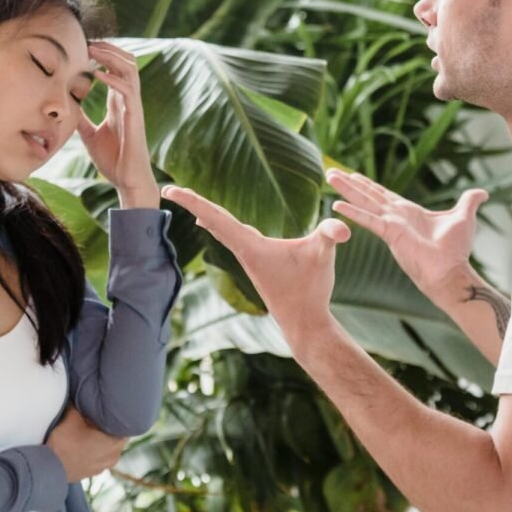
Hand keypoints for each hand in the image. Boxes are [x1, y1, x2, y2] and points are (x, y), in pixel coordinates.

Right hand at [45, 405, 127, 481]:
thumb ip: (82, 403)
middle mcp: (114, 456)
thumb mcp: (72, 415)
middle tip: (98, 413)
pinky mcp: (91, 472)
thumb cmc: (61, 442)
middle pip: (116, 435)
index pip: (125, 424)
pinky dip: (94, 448)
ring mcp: (103, 467)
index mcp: (115, 443)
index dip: (117, 414)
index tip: (109, 406)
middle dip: (108, 425)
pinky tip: (83, 441)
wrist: (44, 469)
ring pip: (108, 446)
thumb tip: (84, 392)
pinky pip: (98, 456)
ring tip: (89, 427)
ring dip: (101, 437)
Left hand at [76, 41, 158, 207]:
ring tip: (93, 51)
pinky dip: (113, 79)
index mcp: (119, 103)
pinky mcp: (135, 117)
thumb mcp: (90, 135)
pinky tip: (97, 75)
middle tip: (88, 42)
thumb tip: (67, 109)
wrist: (128, 180)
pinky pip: (127, 90)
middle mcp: (128, 101)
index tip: (83, 47)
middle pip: (127, 62)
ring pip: (130, 70)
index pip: (115, 69)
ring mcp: (133, 107)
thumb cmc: (113, 160)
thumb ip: (82, 120)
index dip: (102, 55)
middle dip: (109, 48)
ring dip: (112, 56)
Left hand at [160, 185, 350, 341]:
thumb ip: (330, 235)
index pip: (216, 216)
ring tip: (190, 203)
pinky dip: (222, 226)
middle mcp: (244, 250)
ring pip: (222, 230)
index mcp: (250, 245)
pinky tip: (220, 226)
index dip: (192, 200)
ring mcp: (249, 259)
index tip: (169, 190)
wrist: (304, 323)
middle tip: (169, 189)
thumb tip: (343, 227)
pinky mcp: (257, 264)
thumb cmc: (310, 289)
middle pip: (213, 220)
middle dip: (192, 203)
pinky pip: (233, 238)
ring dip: (207, 214)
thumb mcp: (323, 255)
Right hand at [325, 168, 487, 300]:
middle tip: (331, 173)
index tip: (352, 174)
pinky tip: (337, 205)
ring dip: (346, 190)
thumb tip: (482, 193)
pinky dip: (353, 212)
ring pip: (364, 202)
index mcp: (408, 212)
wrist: (451, 271)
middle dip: (350, 184)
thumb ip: (469, 202)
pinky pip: (369, 220)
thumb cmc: (456, 249)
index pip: (383, 194)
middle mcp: (395, 217)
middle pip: (368, 195)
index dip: (368, 184)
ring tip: (329, 177)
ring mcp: (391, 225)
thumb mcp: (464, 217)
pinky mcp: (390, 234)